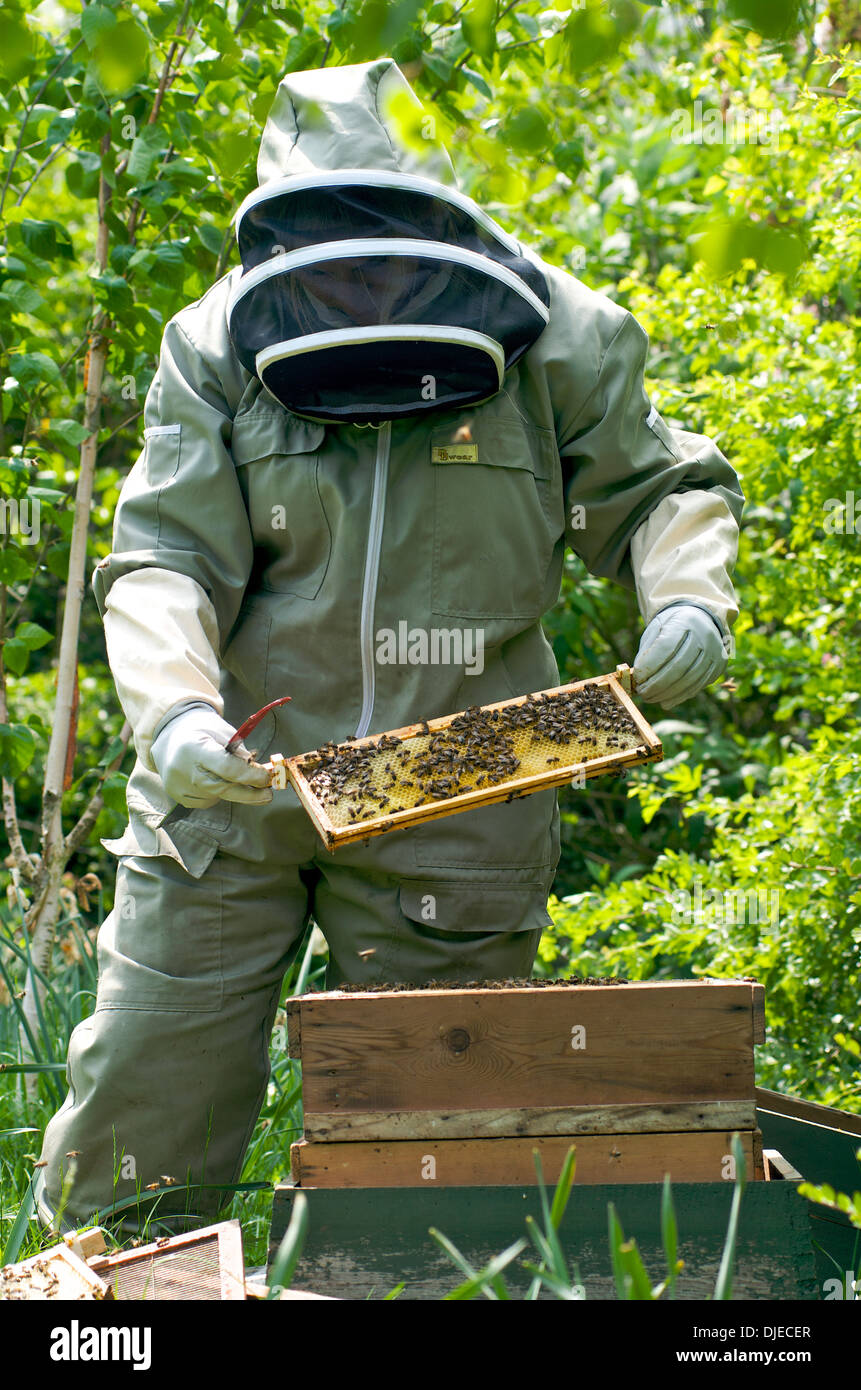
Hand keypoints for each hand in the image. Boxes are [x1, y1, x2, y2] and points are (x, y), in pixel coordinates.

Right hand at [150, 706, 272, 808]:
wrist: (170, 736)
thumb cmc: (201, 731)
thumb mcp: (222, 731)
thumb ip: (239, 751)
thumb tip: (258, 772)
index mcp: (194, 747)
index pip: (226, 768)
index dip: (249, 776)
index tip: (267, 778)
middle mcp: (182, 769)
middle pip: (222, 789)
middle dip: (249, 794)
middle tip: (268, 795)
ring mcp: (177, 784)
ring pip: (215, 796)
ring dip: (233, 792)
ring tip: (235, 778)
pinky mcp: (176, 795)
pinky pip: (205, 801)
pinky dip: (217, 794)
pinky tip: (215, 780)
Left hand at [632, 603, 726, 708]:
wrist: (700, 619)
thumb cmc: (671, 627)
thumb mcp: (656, 630)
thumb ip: (647, 652)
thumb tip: (638, 679)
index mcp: (685, 622)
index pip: (666, 646)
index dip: (650, 665)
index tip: (636, 678)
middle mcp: (704, 636)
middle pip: (679, 666)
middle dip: (657, 683)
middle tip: (642, 693)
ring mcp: (715, 651)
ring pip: (690, 679)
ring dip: (667, 693)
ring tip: (650, 698)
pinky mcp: (719, 665)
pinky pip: (698, 685)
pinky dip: (680, 696)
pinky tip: (665, 702)